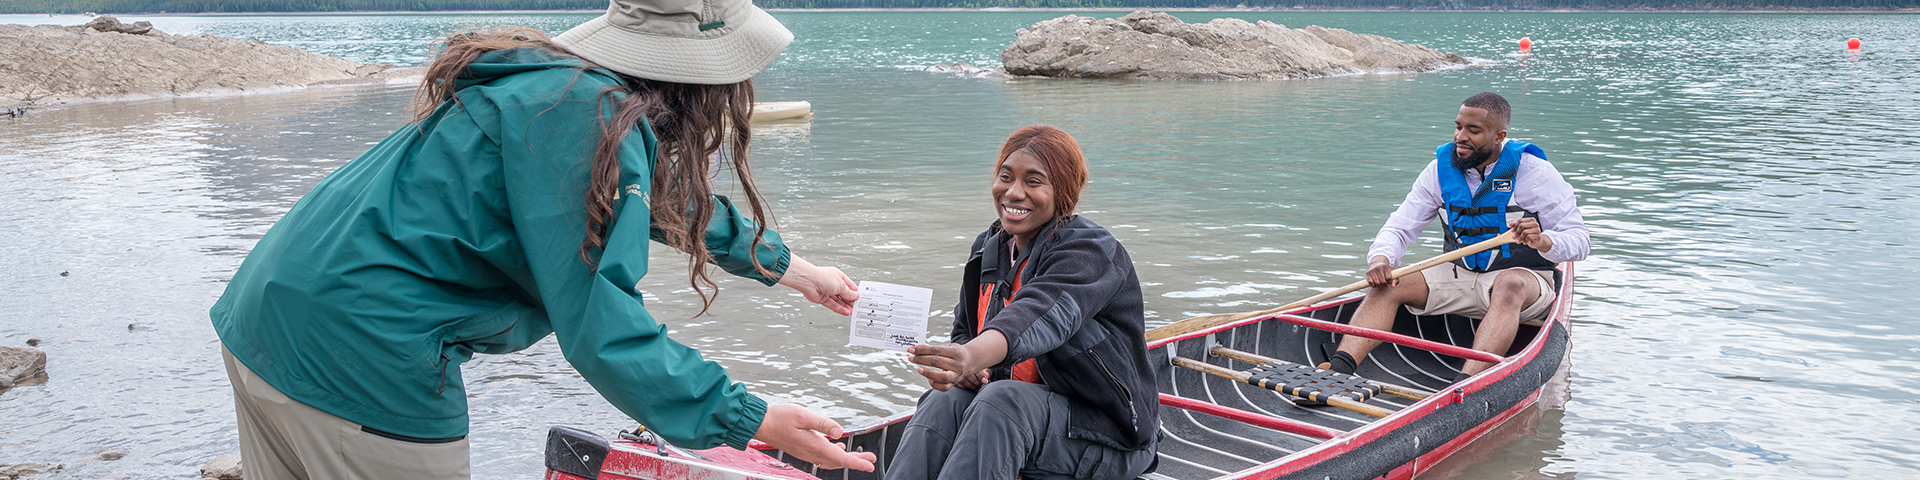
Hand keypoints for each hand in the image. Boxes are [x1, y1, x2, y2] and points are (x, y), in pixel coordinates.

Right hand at [754, 403, 876, 471]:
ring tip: (857, 456)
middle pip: (838, 461)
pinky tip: (836, 447)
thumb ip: (823, 423)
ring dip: (845, 458)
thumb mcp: (803, 415)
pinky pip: (821, 457)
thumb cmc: (778, 418)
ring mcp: (805, 452)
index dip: (857, 462)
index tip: (869, 464)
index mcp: (813, 445)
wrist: (760, 424)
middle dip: (856, 461)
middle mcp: (810, 452)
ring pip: (830, 460)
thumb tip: (839, 431)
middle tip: (870, 460)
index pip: (840, 457)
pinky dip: (833, 455)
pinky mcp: (801, 449)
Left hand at [777, 255, 858, 314]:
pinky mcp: (822, 299)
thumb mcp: (841, 285)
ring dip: (846, 306)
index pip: (849, 286)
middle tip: (857, 307)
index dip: (855, 293)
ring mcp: (827, 291)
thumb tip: (855, 296)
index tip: (860, 299)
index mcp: (838, 276)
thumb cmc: (822, 277)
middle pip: (844, 294)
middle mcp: (832, 283)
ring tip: (852, 311)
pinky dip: (839, 309)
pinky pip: (833, 305)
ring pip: (838, 301)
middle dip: (850, 301)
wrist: (808, 282)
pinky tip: (846, 312)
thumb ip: (848, 292)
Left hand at [907, 331, 1006, 391]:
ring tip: (918, 369)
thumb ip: (935, 350)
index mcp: (955, 352)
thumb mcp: (948, 347)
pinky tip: (928, 378)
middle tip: (911, 358)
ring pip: (941, 376)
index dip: (922, 350)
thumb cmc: (955, 353)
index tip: (911, 349)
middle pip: (937, 361)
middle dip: (921, 359)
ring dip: (928, 373)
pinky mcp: (955, 383)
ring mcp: (957, 375)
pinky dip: (934, 384)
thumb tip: (917, 351)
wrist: (971, 360)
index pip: (936, 350)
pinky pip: (943, 387)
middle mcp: (957, 364)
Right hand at [1366, 256, 1396, 288]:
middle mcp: (1378, 267)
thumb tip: (1393, 286)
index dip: (1389, 281)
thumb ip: (1396, 280)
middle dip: (1384, 284)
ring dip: (1379, 286)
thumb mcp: (1392, 273)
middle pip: (1383, 281)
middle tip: (1384, 282)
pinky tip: (1375, 284)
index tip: (1388, 280)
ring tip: (1380, 283)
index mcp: (1385, 266)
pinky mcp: (1367, 273)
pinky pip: (1371, 283)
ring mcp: (1372, 270)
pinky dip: (1373, 285)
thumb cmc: (1386, 271)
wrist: (1377, 264)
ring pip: (1377, 283)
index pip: (1389, 278)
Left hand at [1508, 218, 1553, 252]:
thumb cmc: (1529, 234)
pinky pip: (1528, 237)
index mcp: (1531, 220)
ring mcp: (1537, 230)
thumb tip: (1511, 223)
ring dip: (1520, 238)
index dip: (1515, 226)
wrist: (1537, 241)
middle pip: (1522, 225)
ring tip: (1518, 241)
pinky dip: (1525, 240)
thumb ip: (1516, 225)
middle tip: (1514, 237)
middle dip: (1517, 232)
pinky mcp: (1538, 236)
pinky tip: (1525, 242)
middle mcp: (1535, 224)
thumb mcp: (1522, 229)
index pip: (1521, 220)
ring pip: (1525, 232)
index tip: (1512, 230)